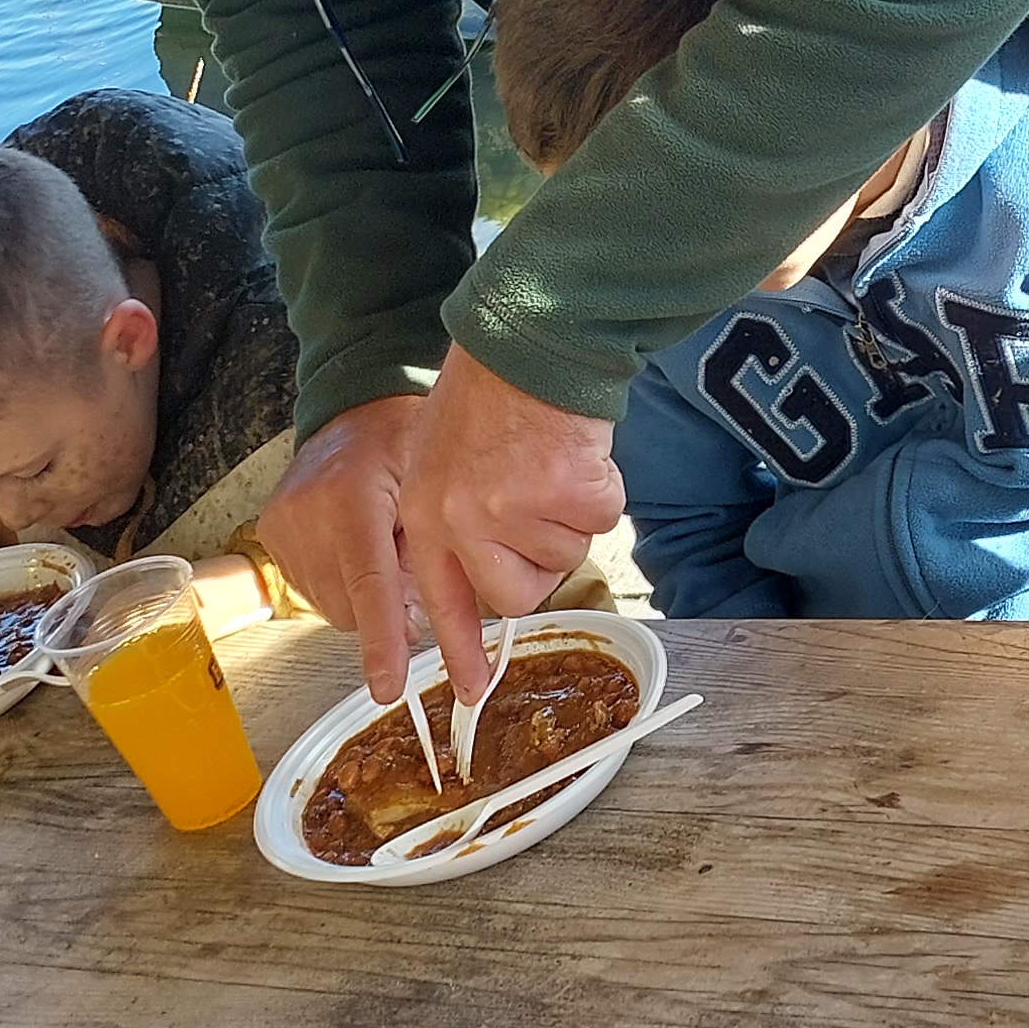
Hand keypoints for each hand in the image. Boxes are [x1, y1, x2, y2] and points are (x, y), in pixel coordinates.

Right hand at [260, 394, 425, 699]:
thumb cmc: (403, 445)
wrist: (354, 411)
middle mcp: (306, 513)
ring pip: (334, 607)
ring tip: (378, 545)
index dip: (382, 641)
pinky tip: (353, 546)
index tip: (387, 686)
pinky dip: (341, 582)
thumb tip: (419, 626)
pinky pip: (314, 591)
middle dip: (388, 608)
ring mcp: (282, 527)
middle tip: (408, 566)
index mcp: (352, 498)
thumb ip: (430, 554)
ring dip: (364, 596)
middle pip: (353, 608)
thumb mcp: (432, 486)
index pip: (370, 585)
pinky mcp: (270, 536)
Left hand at [395, 345, 623, 702]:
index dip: (459, 648)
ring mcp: (513, 509)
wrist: (531, 335)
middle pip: (517, 593)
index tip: (472, 691)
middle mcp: (463, 519)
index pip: (442, 598)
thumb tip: (487, 580)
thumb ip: (455, 517)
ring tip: (550, 460)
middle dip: (539, 561)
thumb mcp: (441, 455)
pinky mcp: (565, 494)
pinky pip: (601, 522)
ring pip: (565, 556)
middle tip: (539, 504)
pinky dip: (602, 490)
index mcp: (427, 512)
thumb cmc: (492, 389)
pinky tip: (577, 451)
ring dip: (571, 516)